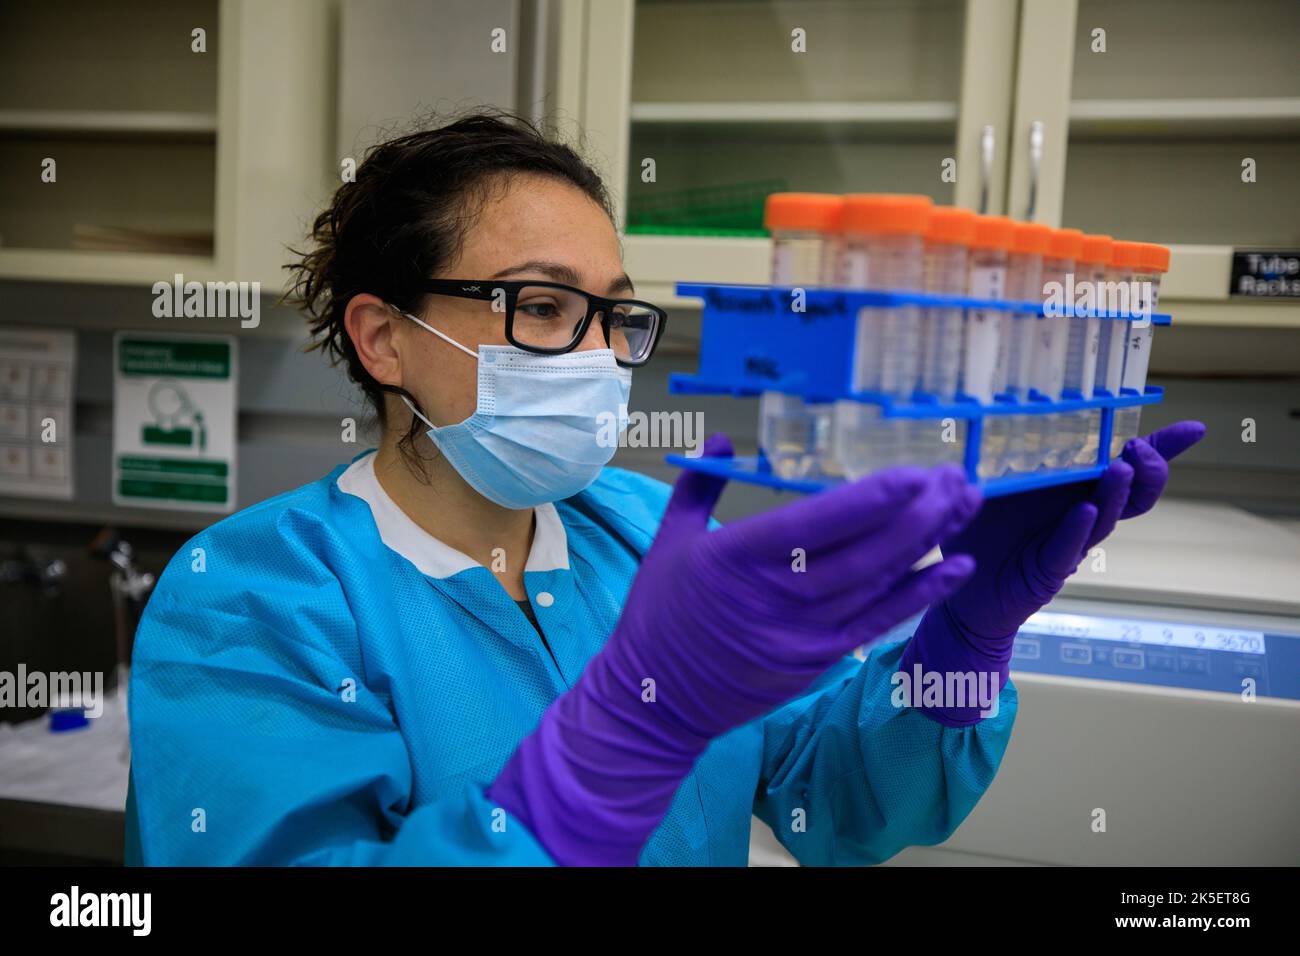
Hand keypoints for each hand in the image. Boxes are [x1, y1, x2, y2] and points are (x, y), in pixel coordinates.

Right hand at [489, 432, 982, 863]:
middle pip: (862, 552)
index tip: (911, 473)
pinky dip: (921, 594)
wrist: (657, 699)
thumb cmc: (660, 611)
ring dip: (928, 541)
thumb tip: (720, 436)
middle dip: (918, 512)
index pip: (812, 525)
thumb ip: (699, 484)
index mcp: (735, 558)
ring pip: (878, 583)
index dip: (867, 501)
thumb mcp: (668, 540)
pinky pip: (879, 622)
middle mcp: (775, 597)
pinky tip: (956, 565)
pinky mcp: (819, 660)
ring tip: (964, 503)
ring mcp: (802, 634)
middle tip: (954, 476)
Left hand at [899, 420, 1205, 725]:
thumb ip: (1002, 452)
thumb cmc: (979, 529)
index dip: (1160, 449)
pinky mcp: (1047, 570)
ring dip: (1114, 494)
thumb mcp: (990, 483)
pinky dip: (1076, 530)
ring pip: (1105, 519)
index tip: (1194, 429)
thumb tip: (1003, 405)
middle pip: (1131, 493)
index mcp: (1070, 488)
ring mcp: (1068, 543)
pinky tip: (1084, 511)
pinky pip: (1066, 549)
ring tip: (1121, 469)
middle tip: (1141, 450)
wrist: (962, 589)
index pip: (1125, 466)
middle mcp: (1078, 513)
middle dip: (1146, 470)